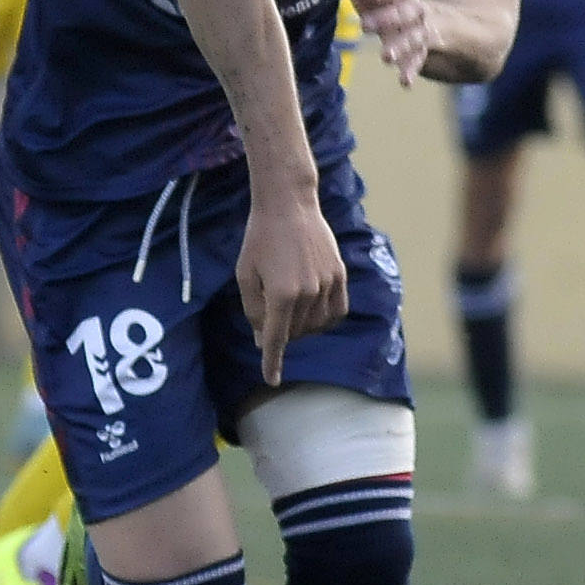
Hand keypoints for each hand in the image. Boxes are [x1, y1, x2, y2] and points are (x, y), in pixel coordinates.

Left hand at [237, 194, 347, 385]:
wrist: (288, 204)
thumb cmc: (260, 238)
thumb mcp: (245, 273)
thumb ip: (253, 309)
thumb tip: (262, 339)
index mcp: (281, 294)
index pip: (276, 339)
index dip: (272, 361)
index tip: (271, 379)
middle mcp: (308, 293)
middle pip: (295, 332)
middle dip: (280, 331)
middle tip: (268, 309)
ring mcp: (327, 284)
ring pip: (317, 325)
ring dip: (301, 326)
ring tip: (287, 304)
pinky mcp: (340, 275)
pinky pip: (337, 311)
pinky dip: (325, 318)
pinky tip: (312, 310)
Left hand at [334, 0, 429, 86]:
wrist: (439, 21)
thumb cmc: (394, 5)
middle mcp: (414, 11)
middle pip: (405, 13)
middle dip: (386, 18)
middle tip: (364, 25)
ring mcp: (420, 32)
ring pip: (414, 38)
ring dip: (400, 46)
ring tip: (385, 57)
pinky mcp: (421, 52)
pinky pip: (418, 61)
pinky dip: (411, 71)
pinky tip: (405, 82)